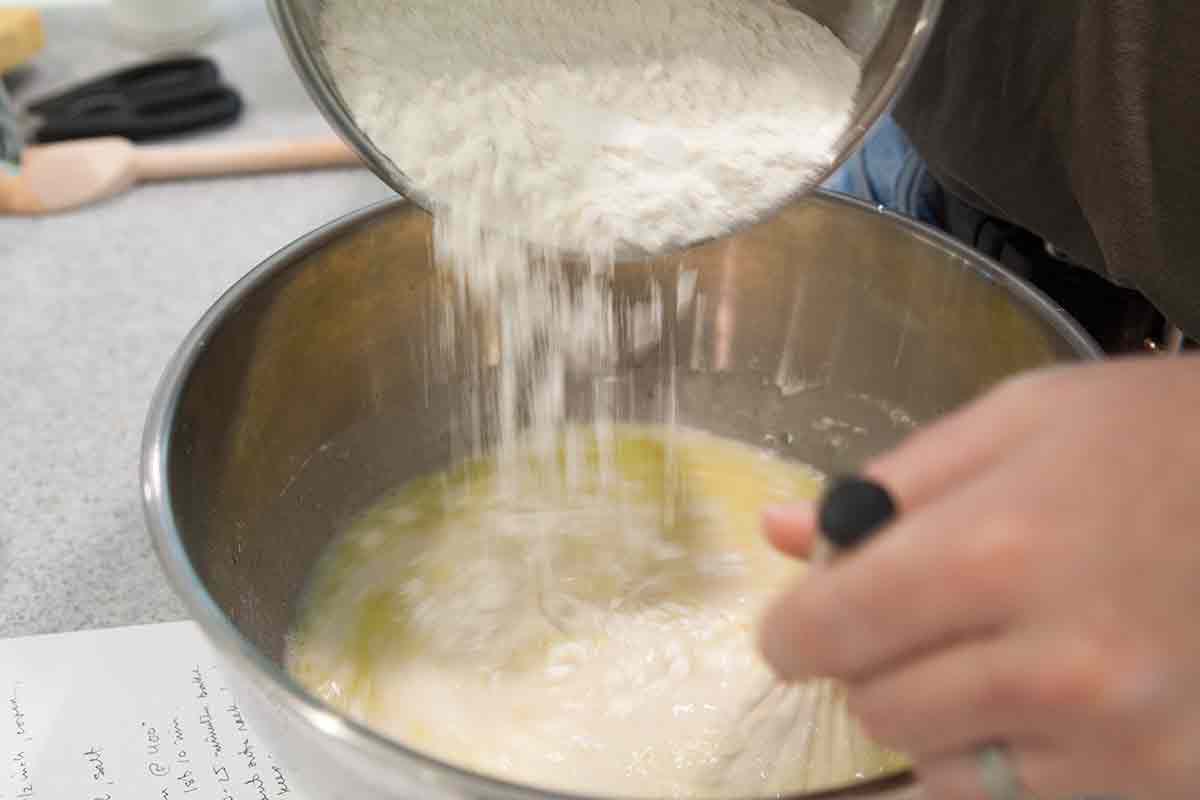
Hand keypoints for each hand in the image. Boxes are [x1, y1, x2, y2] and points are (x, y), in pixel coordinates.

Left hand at [758, 355, 1199, 798]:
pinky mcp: (1159, 782)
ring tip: (987, 651)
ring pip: (937, 768)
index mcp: (999, 550)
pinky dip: (999, 756)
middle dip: (868, 664)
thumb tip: (780, 531)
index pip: (829, 628)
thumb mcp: (1019, 421)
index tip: (796, 629)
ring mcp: (1116, 739)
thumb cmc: (1158, 439)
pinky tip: (1039, 696)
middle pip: (875, 707)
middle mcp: (1056, 664)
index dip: (791, 633)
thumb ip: (891, 484)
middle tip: (909, 619)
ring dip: (932, 716)